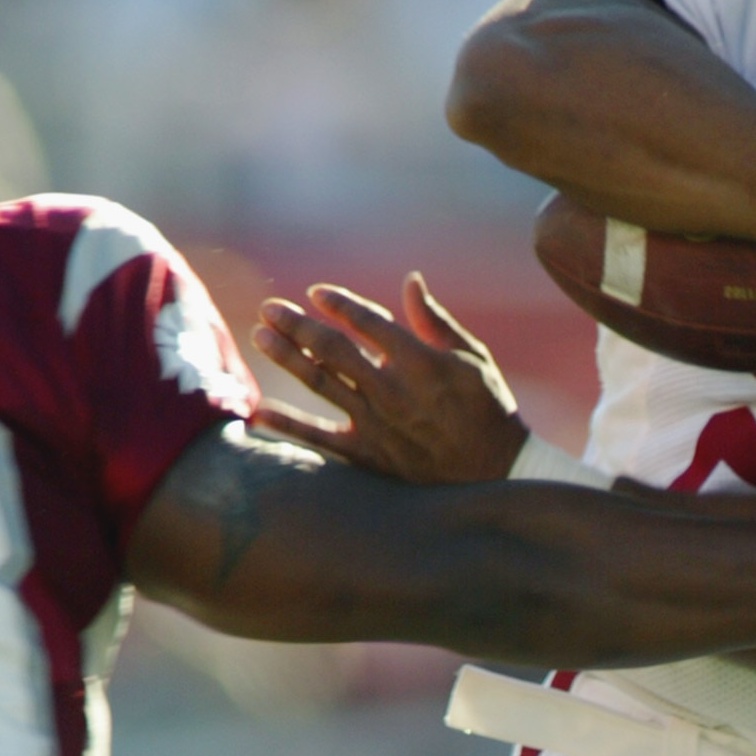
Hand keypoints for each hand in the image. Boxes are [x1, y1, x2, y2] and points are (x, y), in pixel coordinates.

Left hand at [251, 273, 528, 484]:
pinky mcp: (371, 456)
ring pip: (321, 383)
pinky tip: (258, 412)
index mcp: (420, 361)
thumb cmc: (488, 410)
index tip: (316, 293)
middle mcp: (393, 390)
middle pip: (333, 349)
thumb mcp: (473, 358)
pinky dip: (289, 425)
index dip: (339, 304)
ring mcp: (378, 424)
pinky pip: (322, 439)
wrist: (497, 474)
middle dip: (298, 325)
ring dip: (287, 357)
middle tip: (270, 308)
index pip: (368, 323)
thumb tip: (410, 281)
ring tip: (260, 336)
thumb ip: (436, 321)